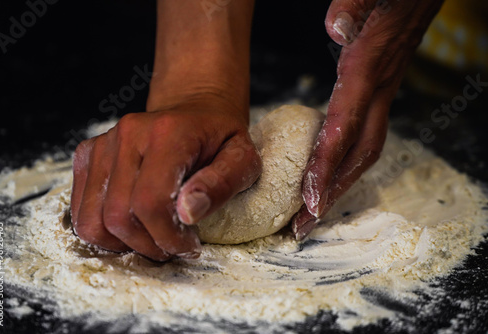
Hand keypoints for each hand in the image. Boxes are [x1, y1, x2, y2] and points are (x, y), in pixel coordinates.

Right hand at [71, 96, 260, 259]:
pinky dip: (104, 229)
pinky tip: (134, 224)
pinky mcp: (88, 154)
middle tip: (172, 246)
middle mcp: (128, 134)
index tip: (188, 246)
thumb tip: (188, 213)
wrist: (193, 109)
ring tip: (152, 238)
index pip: (150, 201)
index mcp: (168, 133)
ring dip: (122, 243)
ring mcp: (102, 143)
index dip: (167, 237)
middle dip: (147, 245)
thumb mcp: (242, 159)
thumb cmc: (219, 138)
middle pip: (118, 216)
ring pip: (91, 219)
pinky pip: (80, 209)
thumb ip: (221, 184)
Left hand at [293, 0, 442, 238]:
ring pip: (364, 153)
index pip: (345, 126)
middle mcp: (377, 92)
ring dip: (340, 186)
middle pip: (358, 155)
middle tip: (304, 226)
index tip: (310, 200)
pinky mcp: (378, 96)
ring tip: (313, 215)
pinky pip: (364, 139)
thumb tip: (336, 27)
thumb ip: (354, 7)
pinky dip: (345, 164)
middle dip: (332, 192)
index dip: (328, 164)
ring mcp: (381, 97)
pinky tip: (327, 177)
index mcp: (368, 72)